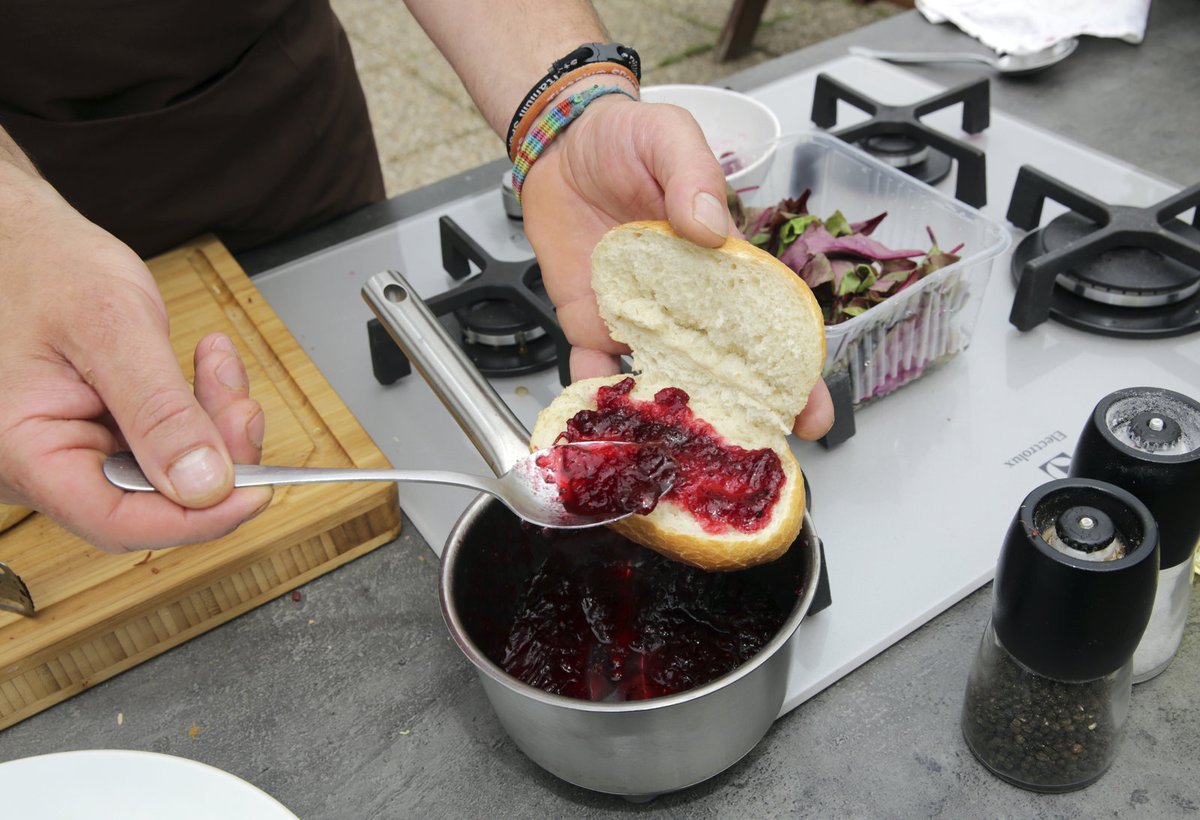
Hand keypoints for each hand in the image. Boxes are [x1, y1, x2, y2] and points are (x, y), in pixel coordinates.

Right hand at [0, 170, 272, 552]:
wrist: (27, 240)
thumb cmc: (46, 266)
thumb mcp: (112, 329)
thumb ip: (159, 411)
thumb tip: (205, 485)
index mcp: (23, 451)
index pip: (119, 522)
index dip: (198, 518)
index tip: (257, 492)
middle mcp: (41, 465)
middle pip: (151, 502)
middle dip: (214, 458)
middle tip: (241, 408)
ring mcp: (70, 452)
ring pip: (167, 473)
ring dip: (211, 426)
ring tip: (219, 368)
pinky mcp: (98, 436)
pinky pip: (164, 444)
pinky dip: (197, 409)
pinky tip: (206, 366)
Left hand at [519, 97, 834, 439]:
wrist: (560, 144)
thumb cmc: (626, 138)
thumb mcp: (670, 136)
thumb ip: (693, 176)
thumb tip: (710, 229)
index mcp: (720, 265)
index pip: (768, 323)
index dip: (793, 369)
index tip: (810, 411)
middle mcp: (684, 303)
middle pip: (723, 370)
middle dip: (744, 417)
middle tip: (757, 460)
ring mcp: (637, 318)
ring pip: (663, 382)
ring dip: (673, 421)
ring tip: (681, 460)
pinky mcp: (590, 322)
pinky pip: (594, 369)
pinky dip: (597, 399)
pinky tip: (603, 426)